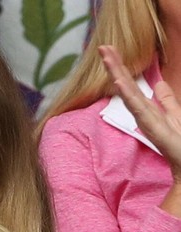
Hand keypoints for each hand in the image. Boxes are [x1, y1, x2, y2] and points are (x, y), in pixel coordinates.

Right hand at [99, 45, 180, 182]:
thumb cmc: (179, 142)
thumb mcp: (175, 114)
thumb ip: (165, 100)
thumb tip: (159, 85)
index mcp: (147, 108)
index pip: (131, 85)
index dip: (121, 68)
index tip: (111, 51)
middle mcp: (142, 112)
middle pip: (125, 85)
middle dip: (114, 65)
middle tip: (102, 46)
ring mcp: (144, 118)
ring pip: (127, 92)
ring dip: (116, 74)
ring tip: (107, 57)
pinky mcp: (149, 125)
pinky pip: (136, 106)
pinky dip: (126, 93)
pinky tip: (118, 81)